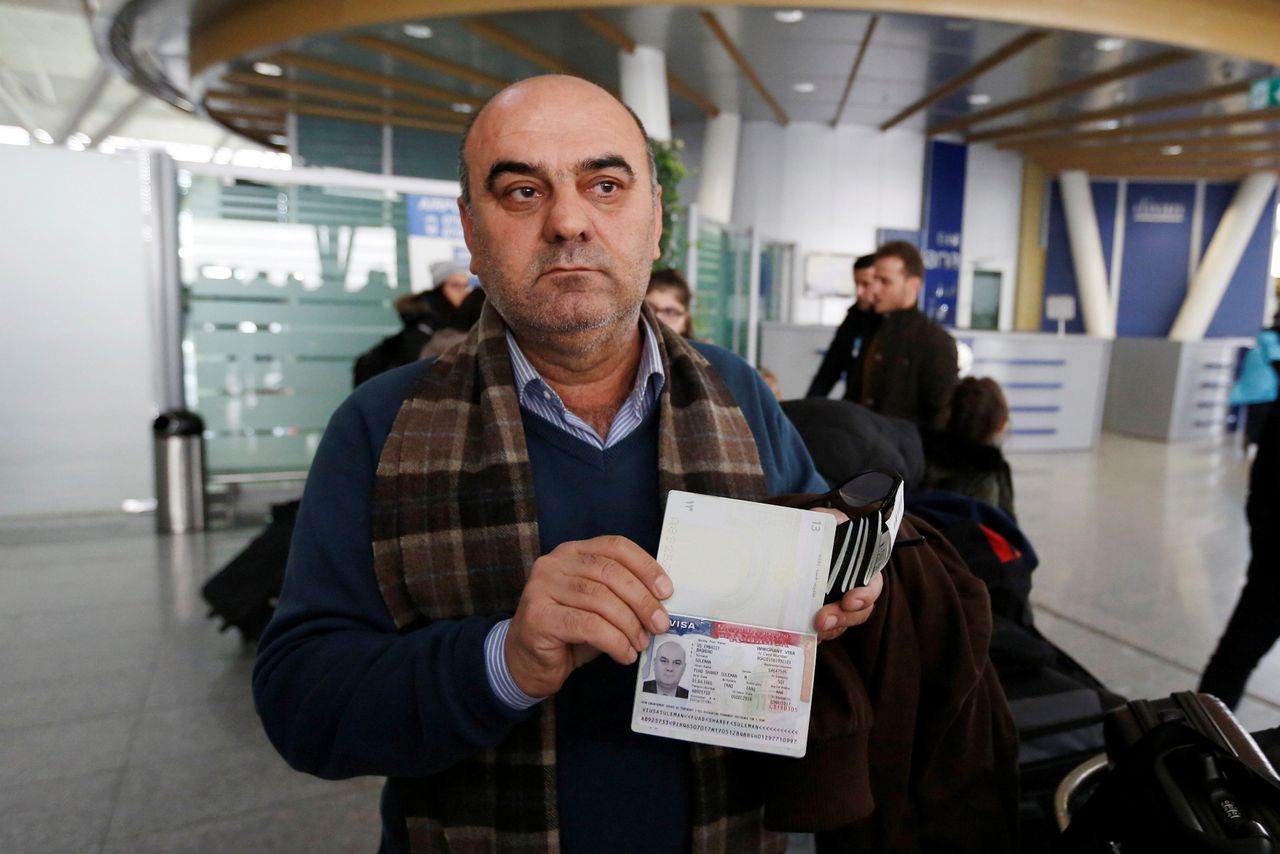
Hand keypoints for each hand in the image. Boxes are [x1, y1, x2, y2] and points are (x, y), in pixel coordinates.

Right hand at [505, 535, 672, 698]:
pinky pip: (588, 625)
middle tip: (660, 624)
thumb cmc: (568, 633)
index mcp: (572, 552)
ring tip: (640, 643)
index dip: (645, 566)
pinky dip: (613, 641)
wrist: (526, 662)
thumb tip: (661, 603)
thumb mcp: (598, 606)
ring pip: (600, 599)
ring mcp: (541, 588)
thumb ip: (621, 596)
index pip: (615, 547)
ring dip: (629, 624)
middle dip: (642, 600)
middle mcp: (554, 564)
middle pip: (609, 573)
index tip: (666, 590)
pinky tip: (623, 654)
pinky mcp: (538, 617)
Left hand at [808, 507, 883, 641]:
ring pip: (842, 624)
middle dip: (843, 618)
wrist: (796, 545)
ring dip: (830, 629)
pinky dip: (817, 635)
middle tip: (823, 620)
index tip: (849, 600)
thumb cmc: (816, 532)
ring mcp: (836, 605)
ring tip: (814, 628)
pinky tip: (804, 634)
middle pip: (858, 612)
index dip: (864, 596)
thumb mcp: (824, 519)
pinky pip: (824, 632)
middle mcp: (852, 589)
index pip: (871, 586)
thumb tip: (833, 520)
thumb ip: (831, 518)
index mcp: (860, 568)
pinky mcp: (819, 616)